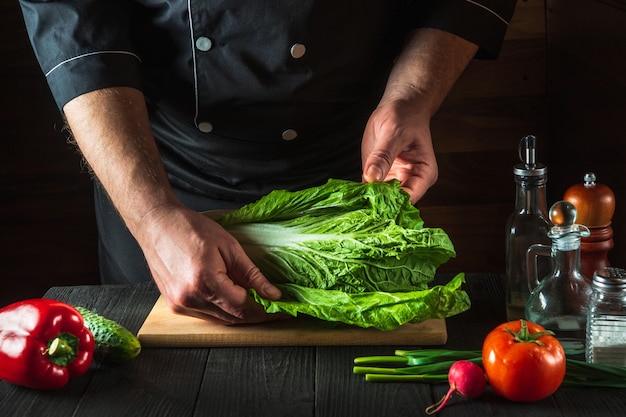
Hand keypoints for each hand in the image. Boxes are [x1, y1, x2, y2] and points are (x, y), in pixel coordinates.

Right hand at [135, 204, 283, 323]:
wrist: (157, 224)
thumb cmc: (190, 228)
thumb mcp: (229, 246)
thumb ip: (252, 274)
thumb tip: (273, 294)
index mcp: (205, 281)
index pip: (243, 307)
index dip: (265, 311)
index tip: (282, 311)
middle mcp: (190, 298)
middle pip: (233, 317)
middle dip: (256, 315)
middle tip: (275, 310)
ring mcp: (180, 304)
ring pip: (220, 319)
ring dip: (239, 314)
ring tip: (257, 303)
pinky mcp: (175, 305)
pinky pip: (206, 315)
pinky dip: (222, 310)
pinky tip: (232, 299)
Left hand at [361, 97, 437, 203]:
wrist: (400, 106)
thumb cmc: (404, 116)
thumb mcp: (393, 133)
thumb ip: (383, 156)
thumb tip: (372, 177)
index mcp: (424, 174)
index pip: (409, 198)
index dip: (391, 205)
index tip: (372, 206)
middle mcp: (411, 181)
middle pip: (395, 203)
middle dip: (378, 207)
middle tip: (358, 210)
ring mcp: (394, 181)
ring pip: (381, 200)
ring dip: (367, 202)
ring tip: (352, 206)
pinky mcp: (380, 177)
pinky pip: (370, 190)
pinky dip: (361, 194)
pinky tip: (349, 198)